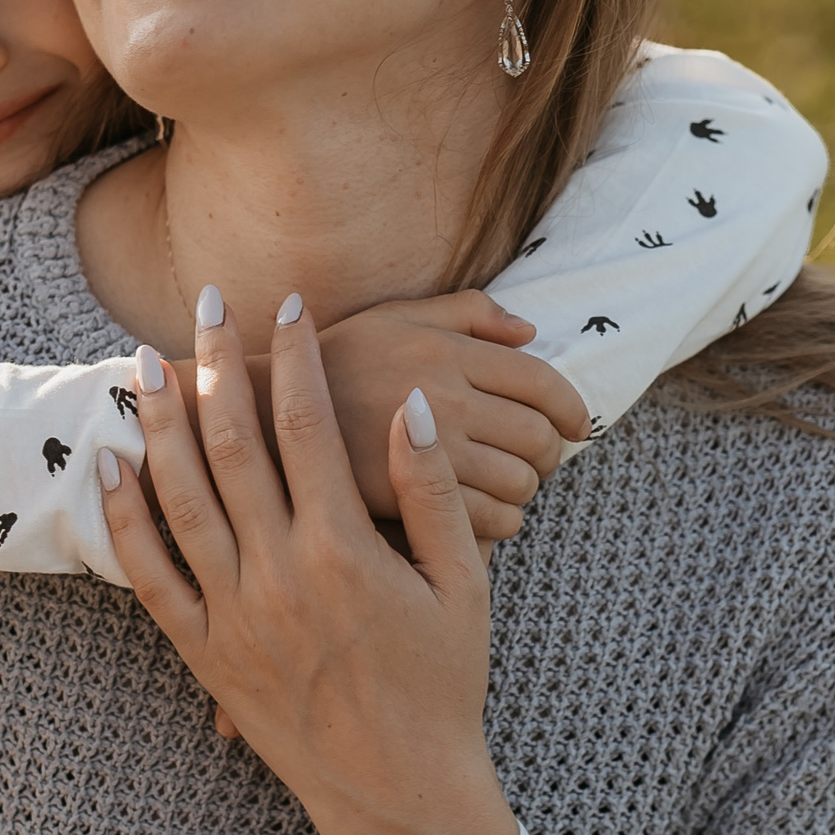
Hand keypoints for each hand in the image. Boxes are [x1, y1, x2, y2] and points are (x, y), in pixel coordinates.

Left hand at [100, 286, 577, 834]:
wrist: (401, 793)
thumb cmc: (444, 684)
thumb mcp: (464, 585)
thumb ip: (434, 492)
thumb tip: (415, 405)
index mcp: (345, 550)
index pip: (308, 425)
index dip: (295, 358)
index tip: (290, 305)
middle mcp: (278, 574)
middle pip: (232, 445)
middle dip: (217, 365)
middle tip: (205, 305)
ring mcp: (233, 614)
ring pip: (180, 498)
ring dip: (160, 423)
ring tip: (147, 361)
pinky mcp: (204, 652)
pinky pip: (150, 575)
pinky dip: (125, 517)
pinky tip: (111, 463)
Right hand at [317, 293, 589, 542]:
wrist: (261, 417)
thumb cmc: (335, 364)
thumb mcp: (395, 316)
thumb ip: (467, 312)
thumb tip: (529, 332)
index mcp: (447, 351)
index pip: (542, 382)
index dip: (571, 408)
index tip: (574, 424)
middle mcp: (445, 398)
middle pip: (538, 438)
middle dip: (549, 453)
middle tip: (535, 459)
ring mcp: (428, 452)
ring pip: (518, 484)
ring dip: (524, 490)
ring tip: (503, 486)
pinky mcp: (408, 498)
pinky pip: (488, 520)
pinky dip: (499, 522)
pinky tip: (479, 514)